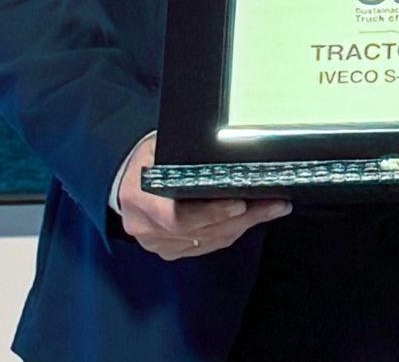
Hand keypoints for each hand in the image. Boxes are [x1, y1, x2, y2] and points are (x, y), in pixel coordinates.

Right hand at [115, 132, 289, 259]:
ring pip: (208, 240)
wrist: (124, 181)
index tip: (240, 204)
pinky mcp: (169, 250)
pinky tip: (250, 219)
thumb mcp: (157, 147)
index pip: (177, 217)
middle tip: (273, 204)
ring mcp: (157, 243)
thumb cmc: (145, 160)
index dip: (211, 214)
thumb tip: (221, 152)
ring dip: (243, 226)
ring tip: (272, 208)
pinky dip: (230, 233)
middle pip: (200, 231)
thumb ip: (181, 155)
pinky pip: (206, 246)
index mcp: (138, 198)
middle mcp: (145, 227)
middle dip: (242, 218)